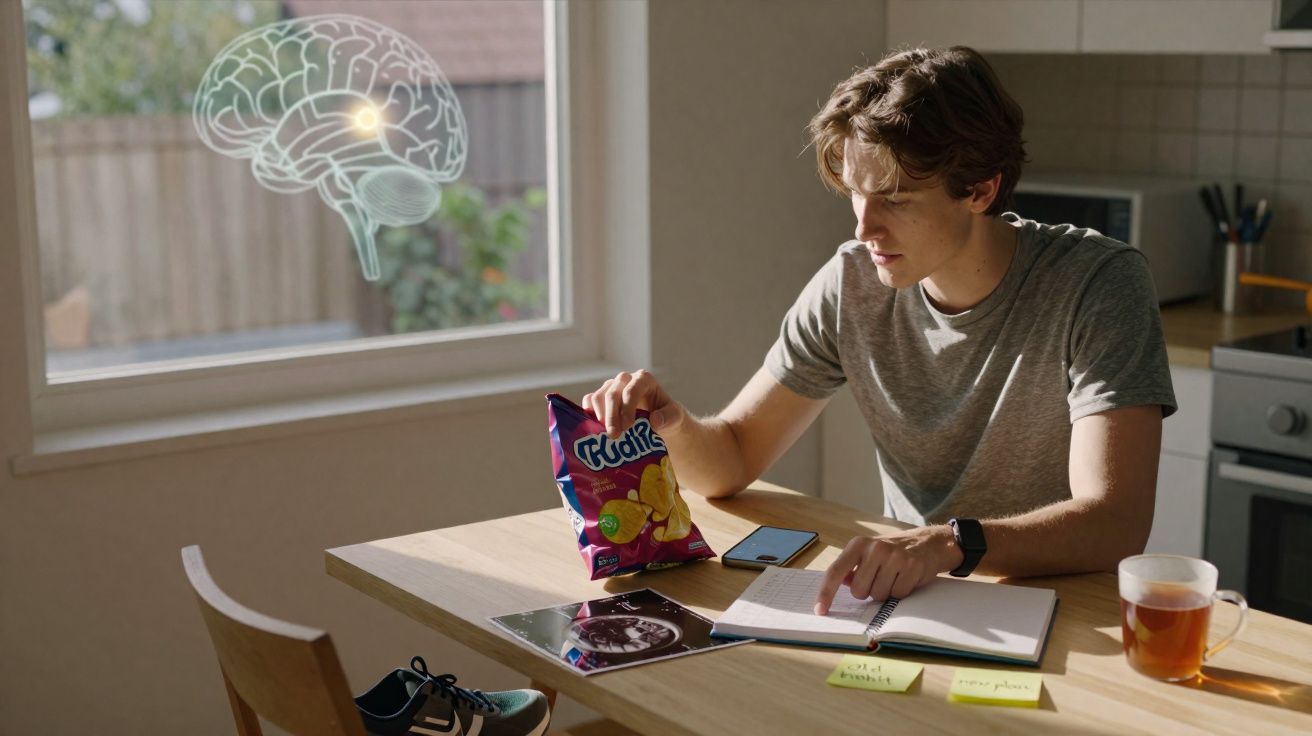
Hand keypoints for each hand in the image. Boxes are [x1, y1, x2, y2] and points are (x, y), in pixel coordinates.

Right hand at [581, 370, 686, 439]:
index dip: (628, 407)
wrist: (658, 420)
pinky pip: (589, 400)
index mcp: (643, 380)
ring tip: (605, 435)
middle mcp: (625, 380)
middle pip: (612, 393)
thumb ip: (669, 418)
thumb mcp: (675, 417)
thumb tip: (654, 421)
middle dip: (612, 415)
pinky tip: (593, 428)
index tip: (628, 427)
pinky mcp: (601, 398)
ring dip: (599, 416)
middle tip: (613, 435)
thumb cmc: (666, 416)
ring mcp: (611, 388)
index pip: (632, 389)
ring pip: (598, 396)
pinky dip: (588, 413)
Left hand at [813, 526, 962, 614]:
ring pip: (878, 596)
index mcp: (858, 545)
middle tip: (879, 579)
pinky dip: (900, 592)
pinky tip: (905, 578)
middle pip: (859, 592)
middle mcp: (874, 548)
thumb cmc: (891, 552)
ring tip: (894, 577)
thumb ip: (851, 569)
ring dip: (885, 593)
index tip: (820, 610)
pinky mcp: (912, 566)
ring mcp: (894, 556)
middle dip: (868, 592)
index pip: (835, 571)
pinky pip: (898, 595)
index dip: (826, 593)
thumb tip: (840, 584)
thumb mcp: (867, 553)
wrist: (927, 543)